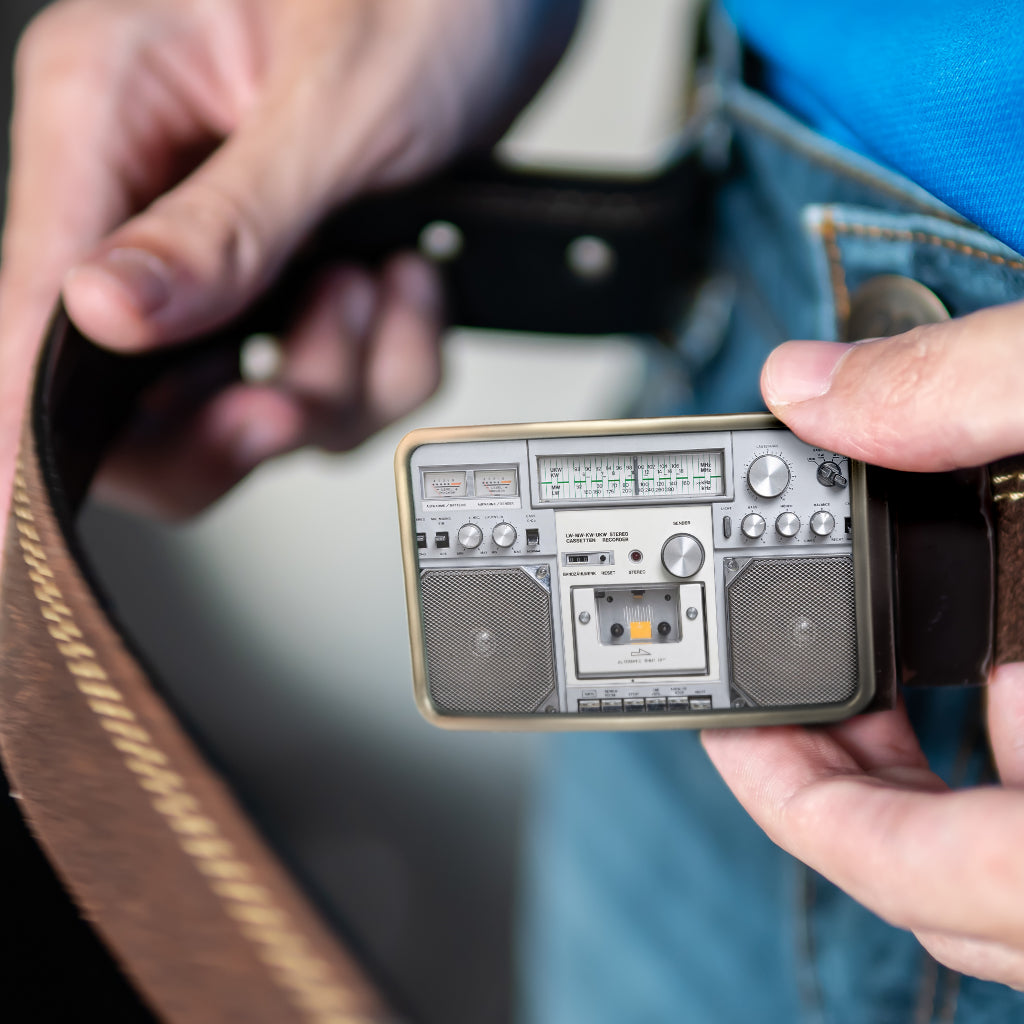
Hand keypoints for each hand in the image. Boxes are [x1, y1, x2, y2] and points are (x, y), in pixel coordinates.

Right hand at [0, 0, 577, 515]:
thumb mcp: (334, 104)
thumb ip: (225, 224)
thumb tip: (103, 315)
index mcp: (110, 113)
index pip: (33, 300)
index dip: (26, 421)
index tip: (16, 514)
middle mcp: (154, 192)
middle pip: (140, 395)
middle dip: (242, 417)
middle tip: (298, 400)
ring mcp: (231, 248)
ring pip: (255, 401)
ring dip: (341, 375)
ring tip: (381, 283)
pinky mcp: (298, 281)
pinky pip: (337, 381)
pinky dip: (391, 360)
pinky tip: (410, 284)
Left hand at [704, 303, 1023, 987]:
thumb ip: (973, 392)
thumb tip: (816, 382)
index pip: (930, 873)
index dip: (803, 807)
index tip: (723, 728)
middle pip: (946, 873)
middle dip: (846, 772)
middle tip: (773, 688)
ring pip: (1001, 852)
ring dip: (922, 762)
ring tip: (863, 665)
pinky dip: (998, 745)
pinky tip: (991, 661)